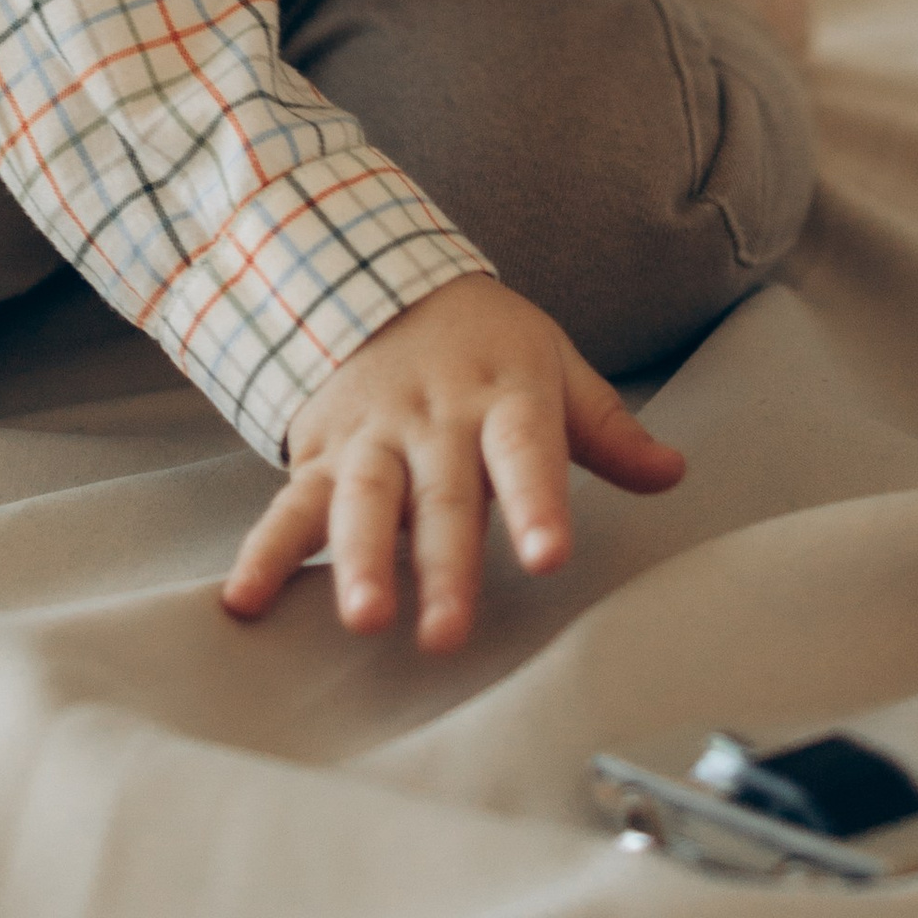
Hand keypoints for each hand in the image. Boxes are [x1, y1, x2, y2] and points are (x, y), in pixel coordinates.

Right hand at [220, 274, 686, 651]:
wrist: (380, 283)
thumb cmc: (484, 344)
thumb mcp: (553, 364)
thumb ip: (608, 429)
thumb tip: (673, 473)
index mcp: (502, 397)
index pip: (525, 451)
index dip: (537, 503)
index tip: (547, 556)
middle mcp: (434, 420)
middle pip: (442, 497)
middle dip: (443, 566)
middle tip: (445, 634)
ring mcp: (372, 439)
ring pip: (363, 502)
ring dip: (357, 560)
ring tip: (362, 618)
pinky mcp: (321, 456)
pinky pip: (288, 506)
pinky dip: (264, 553)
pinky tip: (244, 601)